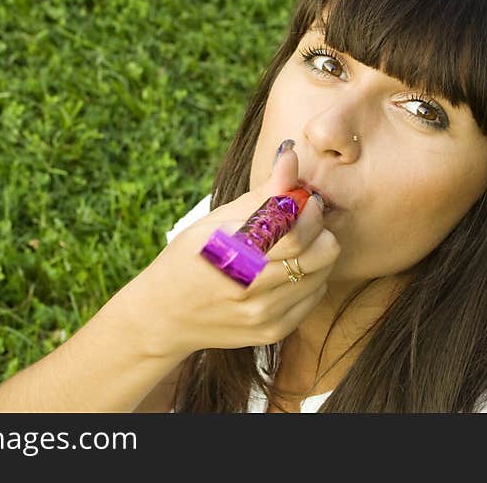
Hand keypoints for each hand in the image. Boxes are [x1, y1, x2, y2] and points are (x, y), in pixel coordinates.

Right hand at [130, 146, 339, 357]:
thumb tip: (291, 155)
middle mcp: (250, 289)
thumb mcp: (216, 221)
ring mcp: (262, 315)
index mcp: (233, 254)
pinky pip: (313, 298)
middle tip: (308, 220)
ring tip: (296, 245)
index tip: (306, 200)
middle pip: (318, 255)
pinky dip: (310, 279)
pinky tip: (288, 271)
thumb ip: (262, 193)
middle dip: (321, 231)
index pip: (295, 232)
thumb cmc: (191, 258)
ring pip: (321, 276)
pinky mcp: (272, 331)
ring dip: (317, 254)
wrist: (165, 315)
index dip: (309, 211)